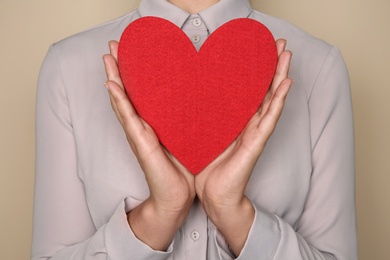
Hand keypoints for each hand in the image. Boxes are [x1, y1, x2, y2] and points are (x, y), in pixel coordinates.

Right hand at [103, 41, 194, 250]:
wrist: (177, 195)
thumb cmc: (184, 166)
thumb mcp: (187, 135)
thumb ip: (186, 119)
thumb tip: (199, 99)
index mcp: (153, 123)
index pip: (139, 93)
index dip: (133, 72)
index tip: (131, 50)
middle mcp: (142, 126)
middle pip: (126, 92)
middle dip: (118, 68)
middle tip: (112, 45)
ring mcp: (138, 134)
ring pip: (121, 101)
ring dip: (113, 78)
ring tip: (107, 57)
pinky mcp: (140, 143)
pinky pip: (127, 118)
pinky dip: (118, 101)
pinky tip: (111, 85)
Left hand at [194, 39, 291, 255]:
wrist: (214, 193)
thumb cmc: (208, 165)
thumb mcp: (202, 133)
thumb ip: (203, 114)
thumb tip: (190, 94)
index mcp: (237, 120)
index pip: (250, 89)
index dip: (255, 69)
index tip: (257, 48)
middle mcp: (249, 123)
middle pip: (265, 89)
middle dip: (273, 65)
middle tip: (278, 43)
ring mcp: (256, 132)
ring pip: (272, 99)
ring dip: (281, 76)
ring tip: (286, 55)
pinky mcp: (257, 143)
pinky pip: (270, 119)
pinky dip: (279, 101)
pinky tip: (286, 85)